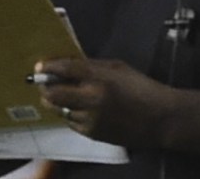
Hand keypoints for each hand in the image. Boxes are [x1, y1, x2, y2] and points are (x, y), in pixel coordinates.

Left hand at [35, 59, 179, 147]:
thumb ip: (92, 67)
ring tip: (64, 96)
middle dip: (45, 88)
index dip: (49, 67)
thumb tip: (69, 65)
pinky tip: (81, 110)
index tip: (39, 67)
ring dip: (58, 103)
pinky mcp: (92, 134)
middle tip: (45, 84)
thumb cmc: (142, 88)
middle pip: (53, 94)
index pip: (65, 69)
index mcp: (100, 78)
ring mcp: (90, 119)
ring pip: (60, 110)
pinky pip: (71, 122)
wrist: (160, 119)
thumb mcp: (119, 68)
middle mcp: (90, 99)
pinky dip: (71, 115)